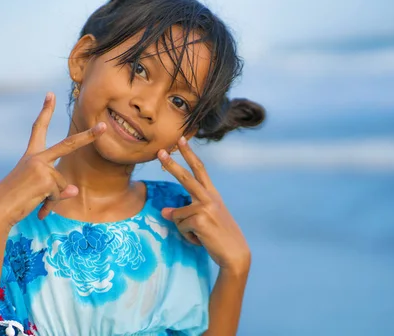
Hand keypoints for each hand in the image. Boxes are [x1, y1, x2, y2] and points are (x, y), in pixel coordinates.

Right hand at [0, 92, 105, 228]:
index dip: (45, 111)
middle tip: (104, 126)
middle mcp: (37, 157)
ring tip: (32, 199)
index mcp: (31, 155)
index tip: (51, 94)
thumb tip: (74, 190)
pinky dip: (49, 204)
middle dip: (89, 136)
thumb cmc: (15, 200)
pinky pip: (59, 194)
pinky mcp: (46, 179)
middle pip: (68, 144)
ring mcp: (42, 167)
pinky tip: (35, 205)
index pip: (39, 128)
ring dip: (51, 197)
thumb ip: (58, 188)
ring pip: (61, 184)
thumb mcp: (37, 189)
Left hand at [157, 137, 250, 273]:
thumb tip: (164, 212)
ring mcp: (206, 207)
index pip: (200, 169)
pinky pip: (180, 226)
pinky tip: (201, 240)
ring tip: (200, 236)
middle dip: (171, 165)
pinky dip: (187, 236)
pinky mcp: (200, 219)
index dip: (189, 154)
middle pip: (186, 178)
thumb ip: (185, 212)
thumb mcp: (202, 221)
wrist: (235, 254)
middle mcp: (210, 198)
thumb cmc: (219, 238)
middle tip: (159, 152)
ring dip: (185, 229)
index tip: (181, 140)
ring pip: (178, 215)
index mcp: (212, 195)